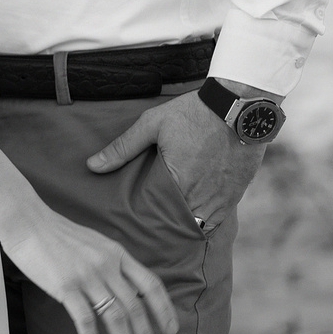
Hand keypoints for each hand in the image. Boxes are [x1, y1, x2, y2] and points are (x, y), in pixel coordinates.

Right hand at [0, 205, 179, 333]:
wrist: (24, 219)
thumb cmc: (54, 232)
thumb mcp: (93, 242)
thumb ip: (111, 262)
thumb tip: (125, 285)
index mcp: (116, 254)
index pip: (151, 284)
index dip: (164, 309)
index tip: (171, 329)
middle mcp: (107, 266)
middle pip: (136, 308)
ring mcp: (86, 276)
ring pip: (116, 317)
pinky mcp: (65, 285)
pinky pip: (85, 318)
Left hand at [86, 91, 267, 233]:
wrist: (240, 106)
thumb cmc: (192, 113)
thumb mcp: (152, 124)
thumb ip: (123, 148)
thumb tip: (92, 166)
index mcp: (177, 181)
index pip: (157, 217)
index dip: (148, 223)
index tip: (137, 224)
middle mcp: (202, 196)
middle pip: (179, 225)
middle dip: (166, 227)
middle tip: (151, 227)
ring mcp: (223, 198)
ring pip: (202, 226)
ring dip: (187, 225)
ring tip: (171, 223)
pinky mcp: (237, 194)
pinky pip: (220, 218)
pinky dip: (207, 219)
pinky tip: (195, 214)